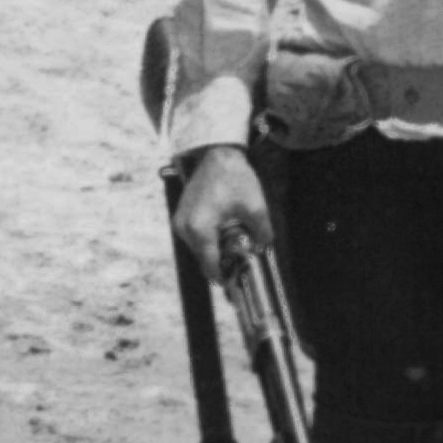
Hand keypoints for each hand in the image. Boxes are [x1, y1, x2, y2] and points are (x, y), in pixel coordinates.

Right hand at [169, 147, 271, 280]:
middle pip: (204, 258)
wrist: (217, 155)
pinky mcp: (181, 216)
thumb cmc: (234, 178)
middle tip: (241, 260)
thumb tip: (262, 250)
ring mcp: (180, 222)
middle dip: (222, 261)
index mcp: (199, 229)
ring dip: (216, 249)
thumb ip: (262, 234)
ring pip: (200, 248)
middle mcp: (184, 228)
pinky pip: (196, 237)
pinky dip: (209, 238)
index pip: (210, 265)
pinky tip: (225, 230)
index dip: (224, 278)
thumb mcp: (256, 207)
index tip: (235, 288)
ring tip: (235, 239)